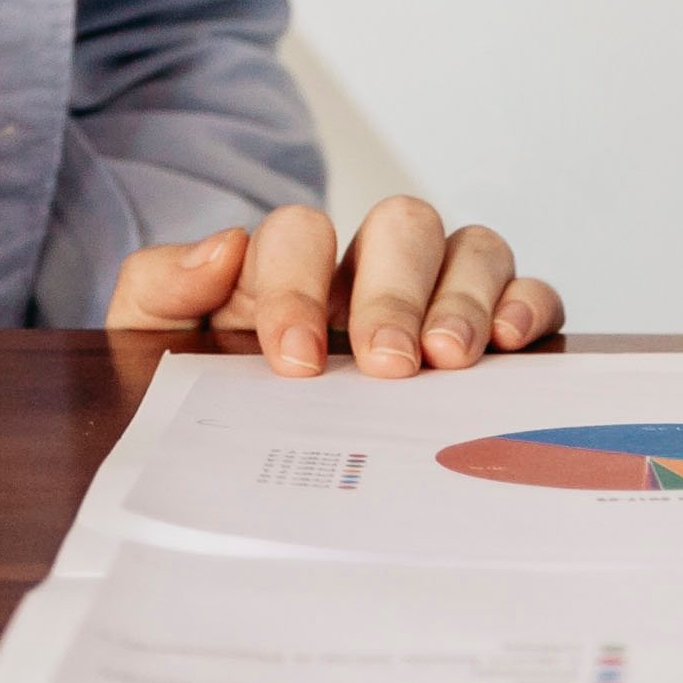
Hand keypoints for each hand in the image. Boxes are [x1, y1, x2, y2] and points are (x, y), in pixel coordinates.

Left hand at [110, 195, 560, 376]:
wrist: (240, 459)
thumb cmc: (210, 392)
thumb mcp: (154, 344)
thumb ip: (161, 288)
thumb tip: (222, 249)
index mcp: (291, 268)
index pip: (301, 234)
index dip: (299, 286)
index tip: (294, 359)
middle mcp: (371, 269)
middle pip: (402, 223)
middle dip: (396, 291)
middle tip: (386, 363)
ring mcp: (437, 293)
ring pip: (472, 247)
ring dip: (465, 298)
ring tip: (450, 360)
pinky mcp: (494, 328)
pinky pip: (528, 290)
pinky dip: (527, 303)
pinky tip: (509, 343)